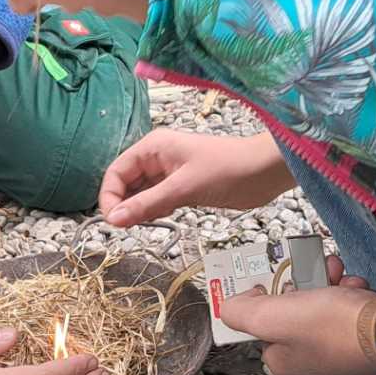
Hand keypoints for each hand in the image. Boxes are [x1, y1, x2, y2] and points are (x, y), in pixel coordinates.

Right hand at [99, 129, 296, 226]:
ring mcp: (169, 173)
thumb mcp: (183, 188)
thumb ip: (147, 204)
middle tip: (130, 226)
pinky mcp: (182, 187)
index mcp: (153, 147)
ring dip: (140, 210)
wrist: (265, 172)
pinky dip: (155, 211)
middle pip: (125, 183)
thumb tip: (113, 220)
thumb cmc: (228, 169)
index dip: (109, 196)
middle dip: (124, 205)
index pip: (116, 172)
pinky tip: (164, 216)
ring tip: (150, 220)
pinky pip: (157, 200)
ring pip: (141, 194)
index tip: (112, 222)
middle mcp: (157, 158)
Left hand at [221, 260, 375, 374]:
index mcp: (283, 364)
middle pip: (295, 314)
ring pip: (324, 309)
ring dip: (330, 284)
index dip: (270, 296)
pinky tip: (359, 288)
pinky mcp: (365, 345)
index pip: (263, 324)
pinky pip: (351, 314)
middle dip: (305, 284)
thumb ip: (241, 312)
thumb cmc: (335, 328)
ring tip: (340, 274)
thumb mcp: (270, 316)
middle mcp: (311, 366)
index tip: (280, 278)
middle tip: (315, 270)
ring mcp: (340, 357)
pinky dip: (353, 295)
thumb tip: (232, 306)